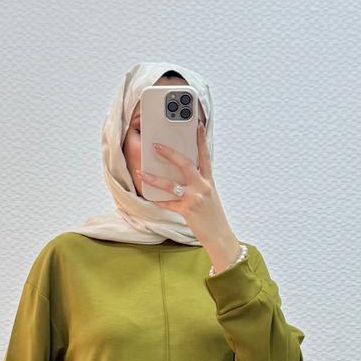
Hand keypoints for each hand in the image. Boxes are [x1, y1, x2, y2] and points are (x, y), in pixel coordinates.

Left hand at [141, 121, 240, 259]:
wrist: (219, 235)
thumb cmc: (212, 215)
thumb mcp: (210, 195)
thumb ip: (199, 183)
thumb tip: (184, 173)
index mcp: (209, 181)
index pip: (205, 156)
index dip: (201, 140)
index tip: (196, 126)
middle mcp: (202, 187)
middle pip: (185, 164)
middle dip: (170, 153)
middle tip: (156, 145)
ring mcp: (194, 198)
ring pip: (171, 184)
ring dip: (153, 178)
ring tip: (141, 173)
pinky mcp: (186, 210)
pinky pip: (168, 203)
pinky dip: (157, 200)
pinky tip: (148, 196)